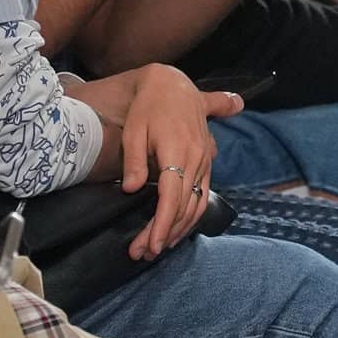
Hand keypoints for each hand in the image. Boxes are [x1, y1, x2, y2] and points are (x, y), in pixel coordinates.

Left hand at [83, 65, 240, 257]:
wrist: (174, 84)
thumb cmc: (150, 106)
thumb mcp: (134, 129)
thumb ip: (134, 160)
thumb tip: (130, 189)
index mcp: (179, 150)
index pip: (172, 198)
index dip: (161, 224)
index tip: (149, 246)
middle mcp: (198, 159)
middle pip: (184, 206)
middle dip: (164, 234)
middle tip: (142, 253)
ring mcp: (205, 161)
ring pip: (197, 204)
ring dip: (178, 229)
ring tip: (156, 247)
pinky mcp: (207, 163)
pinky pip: (202, 195)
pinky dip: (190, 216)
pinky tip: (174, 229)